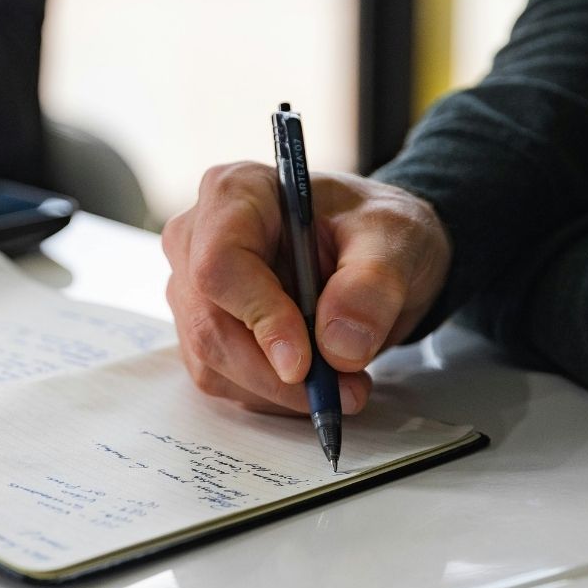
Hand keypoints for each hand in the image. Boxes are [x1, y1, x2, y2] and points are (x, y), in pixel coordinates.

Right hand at [161, 162, 451, 414]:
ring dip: (277, 390)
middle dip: (275, 373)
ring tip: (342, 383)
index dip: (259, 318)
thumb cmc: (372, 230)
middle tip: (343, 390)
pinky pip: (221, 380)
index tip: (304, 364)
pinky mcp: (200, 329)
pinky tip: (312, 380)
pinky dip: (270, 395)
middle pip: (208, 324)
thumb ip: (372, 285)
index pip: (219, 264)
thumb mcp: (396, 240)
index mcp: (235, 193)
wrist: (372, 251)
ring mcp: (191, 288)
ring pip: (211, 361)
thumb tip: (339, 346)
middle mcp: (196, 238)